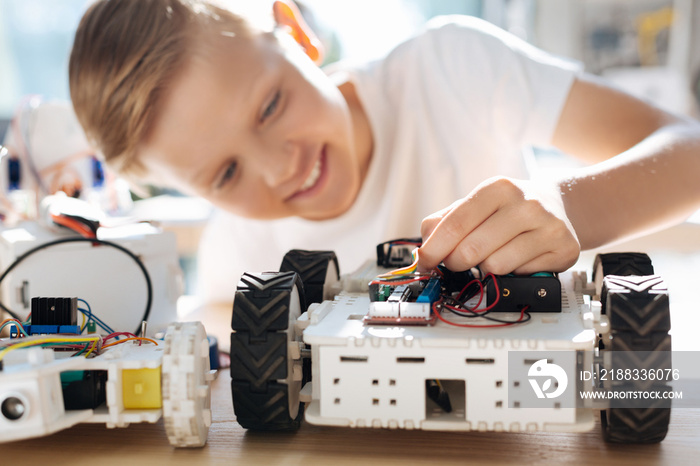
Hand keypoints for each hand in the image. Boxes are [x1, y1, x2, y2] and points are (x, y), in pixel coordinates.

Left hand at [417, 176, 579, 274]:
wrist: (558, 205)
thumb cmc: (508, 208)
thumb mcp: (475, 204)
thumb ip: (444, 222)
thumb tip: (423, 249)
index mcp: (497, 188)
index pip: (455, 224)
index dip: (433, 249)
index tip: (424, 262)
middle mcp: (525, 203)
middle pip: (471, 250)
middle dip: (455, 262)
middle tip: (457, 261)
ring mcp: (547, 225)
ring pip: (495, 266)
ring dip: (486, 268)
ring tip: (494, 254)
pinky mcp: (563, 248)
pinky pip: (519, 275)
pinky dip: (511, 273)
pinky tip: (517, 258)